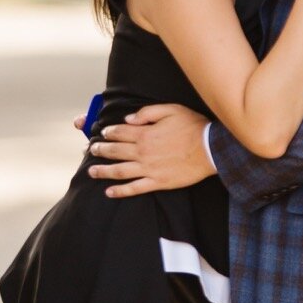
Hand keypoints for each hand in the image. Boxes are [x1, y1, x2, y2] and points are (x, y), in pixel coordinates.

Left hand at [88, 103, 214, 196]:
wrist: (210, 149)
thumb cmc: (193, 127)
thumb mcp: (171, 110)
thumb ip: (148, 112)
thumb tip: (128, 119)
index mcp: (145, 134)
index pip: (120, 132)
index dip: (109, 132)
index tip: (104, 133)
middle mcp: (143, 152)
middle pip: (115, 151)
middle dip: (101, 150)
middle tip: (92, 150)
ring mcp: (149, 169)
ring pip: (119, 171)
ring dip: (103, 171)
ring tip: (92, 171)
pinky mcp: (157, 182)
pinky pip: (134, 188)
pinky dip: (120, 191)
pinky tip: (109, 192)